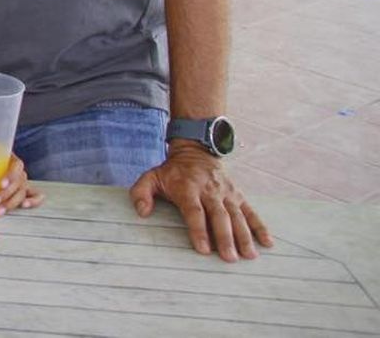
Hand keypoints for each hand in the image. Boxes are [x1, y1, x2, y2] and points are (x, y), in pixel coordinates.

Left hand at [0, 153, 42, 215]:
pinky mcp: (21, 188)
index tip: (0, 184)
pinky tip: (25, 207)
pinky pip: (34, 194)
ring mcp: (21, 179)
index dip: (10, 175)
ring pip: (23, 191)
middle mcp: (17, 168)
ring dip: (12, 203)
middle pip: (20, 182)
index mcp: (8, 156)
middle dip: (7, 195)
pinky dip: (33, 200)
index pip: (16, 165)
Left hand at [129, 141, 272, 260]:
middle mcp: (209, 191)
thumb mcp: (151, 177)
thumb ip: (141, 193)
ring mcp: (226, 193)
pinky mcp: (238, 194)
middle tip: (230, 258)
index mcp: (187, 188)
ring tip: (249, 255)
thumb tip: (142, 212)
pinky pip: (251, 211)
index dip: (198, 230)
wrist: (195, 151)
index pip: (194, 211)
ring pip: (237, 215)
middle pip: (219, 216)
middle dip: (225, 238)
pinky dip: (260, 226)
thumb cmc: (171, 171)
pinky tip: (267, 242)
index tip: (203, 249)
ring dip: (244, 236)